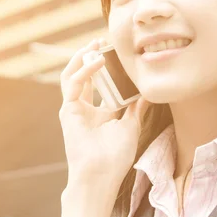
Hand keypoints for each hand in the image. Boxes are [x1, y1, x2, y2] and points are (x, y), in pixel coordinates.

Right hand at [59, 38, 150, 184]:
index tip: (116, 52)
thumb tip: (148, 92)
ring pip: (72, 75)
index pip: (100, 83)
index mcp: (98, 112)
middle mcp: (84, 108)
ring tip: (94, 45)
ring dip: (81, 58)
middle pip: (84, 75)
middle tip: (102, 41)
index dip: (106, 66)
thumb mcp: (131, 126)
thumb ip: (136, 107)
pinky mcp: (67, 110)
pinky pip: (73, 83)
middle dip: (90, 56)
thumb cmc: (115, 156)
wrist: (101, 174)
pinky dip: (84, 70)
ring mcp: (74, 108)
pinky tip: (98, 61)